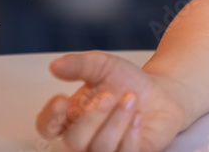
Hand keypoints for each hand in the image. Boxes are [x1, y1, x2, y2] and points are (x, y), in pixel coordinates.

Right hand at [36, 50, 188, 151]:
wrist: (161, 92)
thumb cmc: (127, 82)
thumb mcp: (103, 66)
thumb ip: (79, 65)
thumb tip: (55, 65)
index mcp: (71, 117)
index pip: (47, 127)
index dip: (50, 118)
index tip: (61, 99)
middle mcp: (84, 139)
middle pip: (74, 140)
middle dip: (92, 117)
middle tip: (109, 95)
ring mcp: (105, 150)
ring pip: (100, 148)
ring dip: (116, 121)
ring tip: (131, 98)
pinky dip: (131, 135)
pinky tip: (138, 118)